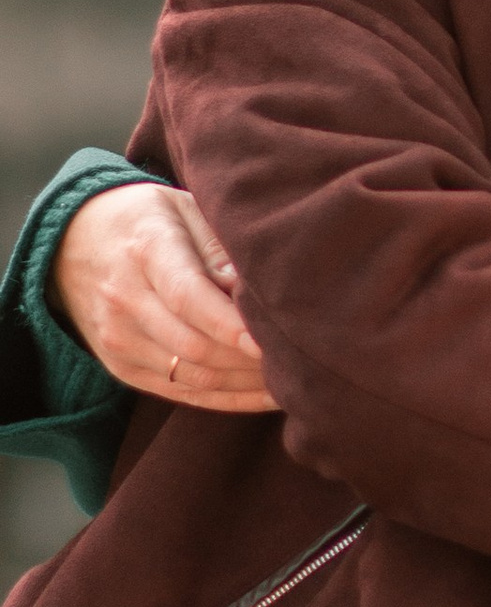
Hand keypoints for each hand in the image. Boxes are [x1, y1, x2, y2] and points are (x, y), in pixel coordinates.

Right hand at [51, 184, 277, 413]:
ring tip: (294, 380)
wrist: (72, 241)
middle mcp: (125, 299)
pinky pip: (180, 392)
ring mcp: (118, 338)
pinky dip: (227, 398)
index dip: (232, 325)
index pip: (189, 297)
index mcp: (146, 250)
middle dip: (251, 360)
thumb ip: (222, 248)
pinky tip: (265, 394)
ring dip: (246, 384)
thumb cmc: (147, 219)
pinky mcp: (121, 366)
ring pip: (191, 376)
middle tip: (302, 361)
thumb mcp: (185, 208)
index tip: (272, 342)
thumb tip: (259, 291)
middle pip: (195, 345)